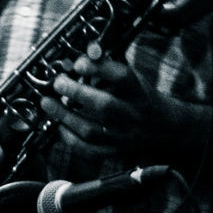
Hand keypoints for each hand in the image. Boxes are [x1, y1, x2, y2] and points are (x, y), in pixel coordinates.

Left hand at [39, 53, 162, 158]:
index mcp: (138, 91)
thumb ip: (106, 67)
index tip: (78, 63)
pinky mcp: (115, 152)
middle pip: (104, 105)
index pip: (121, 77)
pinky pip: (90, 151)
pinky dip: (71, 140)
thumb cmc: (140, 96)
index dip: (97, 68)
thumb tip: (77, 60)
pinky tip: (59, 126)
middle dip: (76, 92)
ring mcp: (124, 136)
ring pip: (92, 131)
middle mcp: (132, 114)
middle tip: (58, 83)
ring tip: (48, 103)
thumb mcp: (132, 76)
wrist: (165, 127)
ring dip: (65, 116)